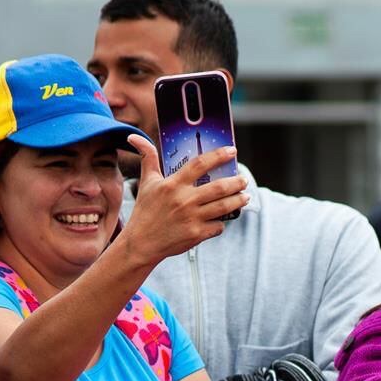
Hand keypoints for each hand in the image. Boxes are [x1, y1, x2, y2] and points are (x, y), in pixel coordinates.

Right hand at [118, 135, 248, 266]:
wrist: (141, 243)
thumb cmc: (145, 211)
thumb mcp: (146, 182)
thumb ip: (148, 158)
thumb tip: (135, 137)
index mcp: (173, 184)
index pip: (200, 164)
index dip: (218, 155)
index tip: (232, 151)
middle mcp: (184, 200)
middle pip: (219, 187)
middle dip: (237, 182)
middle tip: (243, 179)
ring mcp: (192, 218)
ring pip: (224, 206)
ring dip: (238, 201)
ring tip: (245, 196)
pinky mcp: (196, 234)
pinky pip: (218, 226)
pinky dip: (222, 222)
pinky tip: (223, 219)